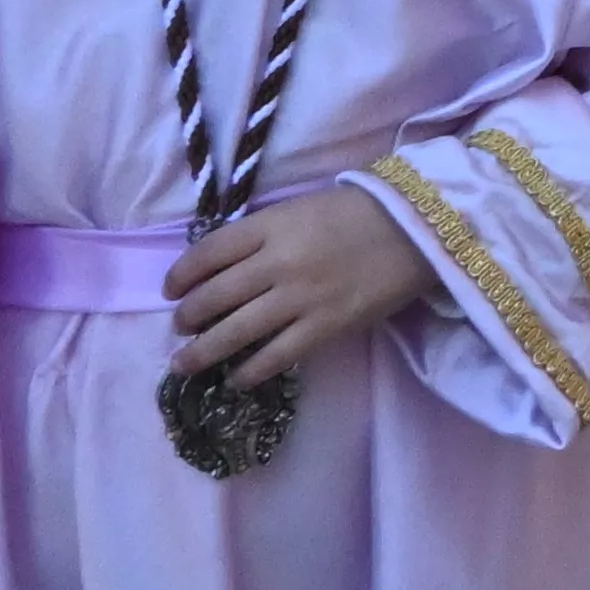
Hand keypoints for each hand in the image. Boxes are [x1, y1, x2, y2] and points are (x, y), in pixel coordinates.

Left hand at [165, 185, 433, 389]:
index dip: (179, 276)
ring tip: (185, 364)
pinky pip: (275, 356)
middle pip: (212, 297)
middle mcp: (277, 262)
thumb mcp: (300, 210)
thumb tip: (222, 270)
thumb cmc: (358, 214)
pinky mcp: (325, 326)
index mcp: (271, 226)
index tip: (171, 291)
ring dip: (202, 352)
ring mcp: (300, 297)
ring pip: (234, 332)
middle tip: (180, 328)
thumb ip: (262, 236)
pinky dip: (248, 372)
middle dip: (186, 318)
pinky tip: (236, 379)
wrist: (419, 229)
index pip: (206, 254)